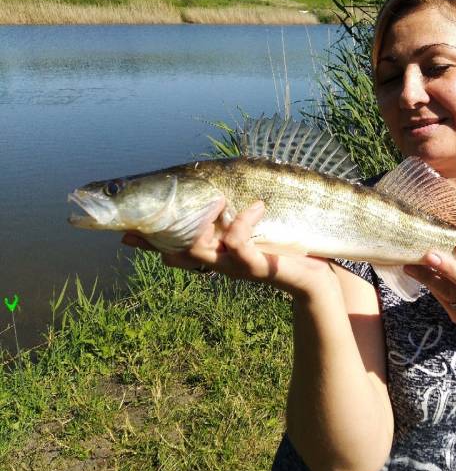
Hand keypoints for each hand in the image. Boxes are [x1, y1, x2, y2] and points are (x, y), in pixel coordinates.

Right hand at [122, 200, 337, 298]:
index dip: (146, 241)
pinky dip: (243, 221)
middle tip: (144, 224)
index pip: (171, 247)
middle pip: (176, 251)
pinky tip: (257, 206)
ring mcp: (235, 266)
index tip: (123, 232)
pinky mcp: (257, 266)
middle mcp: (219, 262)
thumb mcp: (253, 232)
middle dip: (156, 238)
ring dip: (200, 225)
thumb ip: (231, 217)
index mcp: (214, 252)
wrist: (316, 279)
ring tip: (215, 201)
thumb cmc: (285, 249)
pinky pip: (239, 244)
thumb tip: (213, 191)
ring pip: (199, 251)